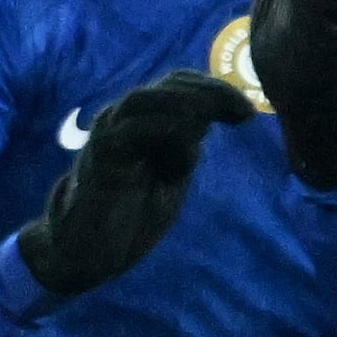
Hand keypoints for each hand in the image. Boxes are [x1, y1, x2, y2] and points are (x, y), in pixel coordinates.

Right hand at [17, 77, 254, 296]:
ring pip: (144, 99)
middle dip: (211, 93)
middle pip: (168, 86)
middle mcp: (123, 120)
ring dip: (184, 104)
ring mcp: (108, 135)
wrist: (89, 251)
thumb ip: (185, 147)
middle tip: (242, 113)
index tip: (247, 113)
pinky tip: (189, 142)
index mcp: (144, 122)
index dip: (216, 90)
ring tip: (212, 121)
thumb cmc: (129, 216)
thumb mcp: (172, 176)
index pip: (179, 85)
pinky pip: (129, 130)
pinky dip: (162, 129)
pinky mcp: (99, 156)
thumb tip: (205, 122)